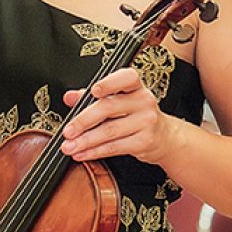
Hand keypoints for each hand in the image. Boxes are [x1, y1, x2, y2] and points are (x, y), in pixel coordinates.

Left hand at [58, 67, 179, 163]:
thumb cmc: (136, 115)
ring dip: (85, 141)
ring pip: (110, 131)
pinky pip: (115, 147)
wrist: (164, 137)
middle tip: (67, 131)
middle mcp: (143, 101)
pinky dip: (95, 151)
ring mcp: (146, 122)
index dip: (110, 83)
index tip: (93, 91)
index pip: (126, 78)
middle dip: (83, 121)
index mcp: (135, 87)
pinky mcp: (145, 141)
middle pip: (109, 108)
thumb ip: (91, 98)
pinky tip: (83, 153)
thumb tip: (69, 97)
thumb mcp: (117, 101)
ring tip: (69, 146)